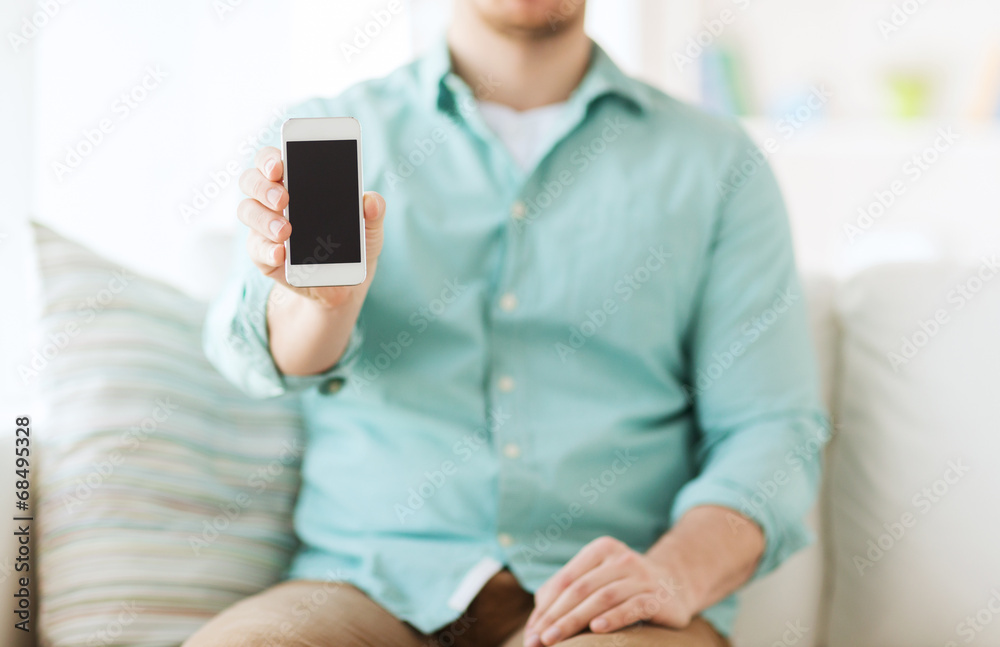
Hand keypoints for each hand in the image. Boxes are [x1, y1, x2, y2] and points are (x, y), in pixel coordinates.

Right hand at [237, 146, 385, 309]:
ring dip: (264, 219)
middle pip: (251, 180)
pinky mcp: (263, 255)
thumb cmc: (352, 244)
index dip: (270, 159)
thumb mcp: (369, 227)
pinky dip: (267, 250)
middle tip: (283, 199)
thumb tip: (371, 201)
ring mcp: (264, 227)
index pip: (273, 160)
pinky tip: (281, 254)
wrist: (343, 282)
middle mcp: (273, 200)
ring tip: (286, 231)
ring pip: (247, 211)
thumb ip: (373, 211)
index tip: (279, 166)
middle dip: (263, 186)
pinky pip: (256, 249)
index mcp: (297, 182)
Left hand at [524, 536, 695, 645]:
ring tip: (555, 641)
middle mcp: (621, 558)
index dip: (545, 607)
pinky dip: (613, 617)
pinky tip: (596, 629)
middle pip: (580, 589)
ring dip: (574, 621)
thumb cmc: (624, 585)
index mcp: (601, 549)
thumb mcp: (598, 578)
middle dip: (555, 617)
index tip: (531, 632)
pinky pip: (633, 607)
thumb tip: (537, 618)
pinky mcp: (659, 597)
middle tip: (538, 641)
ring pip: (602, 597)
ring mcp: (642, 576)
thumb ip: (568, 591)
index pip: (566, 580)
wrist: (676, 583)